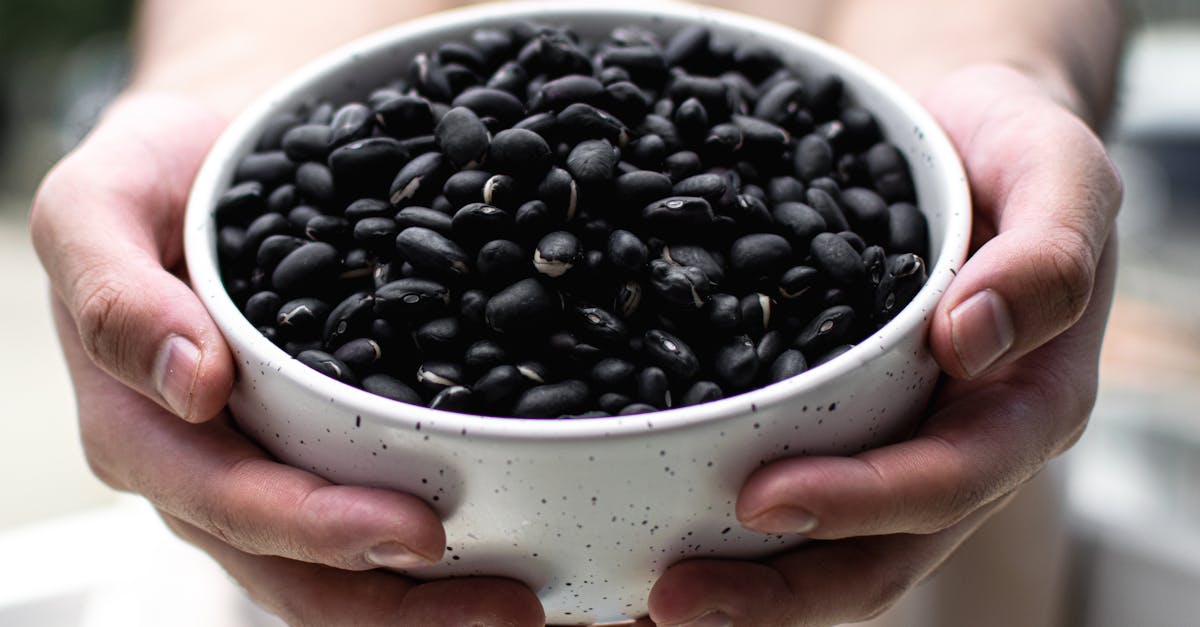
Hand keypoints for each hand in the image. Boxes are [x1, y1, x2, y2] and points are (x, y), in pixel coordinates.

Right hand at [32, 93, 543, 625]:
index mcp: (148, 433)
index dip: (323, 531)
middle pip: (298, 568)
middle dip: (399, 604)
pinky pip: (373, 512)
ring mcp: (267, 469)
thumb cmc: (149, 180)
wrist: (203, 167)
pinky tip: (515, 553)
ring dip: (430, 601)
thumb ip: (115, 292)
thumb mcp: (100, 207)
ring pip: (342, 568)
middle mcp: (209, 471)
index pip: (236, 506)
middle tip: (509, 610)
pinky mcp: (321, 448)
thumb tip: (192, 379)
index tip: (421, 532)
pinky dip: (441, 550)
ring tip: (526, 607)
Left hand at [645, 64, 1121, 625]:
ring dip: (745, 585)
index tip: (760, 499)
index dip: (860, 502)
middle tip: (672, 598)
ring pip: (830, 550)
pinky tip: (649, 541)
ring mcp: (896, 446)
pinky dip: (727, 535)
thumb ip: (1044, 256)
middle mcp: (958, 447)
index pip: (946, 479)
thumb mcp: (1056, 170)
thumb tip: (973, 336)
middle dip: (780, 588)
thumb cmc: (1011, 152)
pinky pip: (791, 492)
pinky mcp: (840, 428)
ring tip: (647, 599)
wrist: (964, 140)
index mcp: (1023, 405)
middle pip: (879, 553)